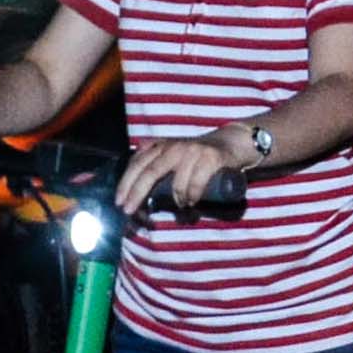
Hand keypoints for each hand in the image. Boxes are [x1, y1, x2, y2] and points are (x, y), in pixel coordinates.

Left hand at [115, 133, 241, 216]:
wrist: (233, 142)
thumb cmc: (199, 154)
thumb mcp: (174, 153)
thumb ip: (155, 161)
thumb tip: (132, 181)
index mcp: (163, 146)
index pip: (138, 164)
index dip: (126, 183)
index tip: (119, 202)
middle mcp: (175, 147)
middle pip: (150, 172)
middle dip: (137, 194)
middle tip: (129, 210)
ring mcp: (193, 151)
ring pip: (176, 183)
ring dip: (177, 200)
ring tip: (182, 205)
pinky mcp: (211, 157)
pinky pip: (197, 182)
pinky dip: (193, 196)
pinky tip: (193, 201)